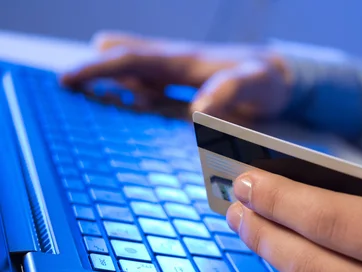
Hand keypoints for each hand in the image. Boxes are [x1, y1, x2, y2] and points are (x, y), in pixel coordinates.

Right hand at [60, 31, 292, 120]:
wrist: (283, 77)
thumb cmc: (268, 80)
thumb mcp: (254, 83)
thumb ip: (226, 92)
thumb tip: (195, 111)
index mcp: (185, 60)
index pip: (133, 60)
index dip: (99, 68)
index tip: (68, 77)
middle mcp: (177, 63)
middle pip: (127, 62)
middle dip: (96, 70)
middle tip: (66, 84)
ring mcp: (181, 74)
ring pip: (138, 72)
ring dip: (113, 80)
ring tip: (87, 93)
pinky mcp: (188, 86)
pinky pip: (154, 86)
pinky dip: (135, 91)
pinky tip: (131, 100)